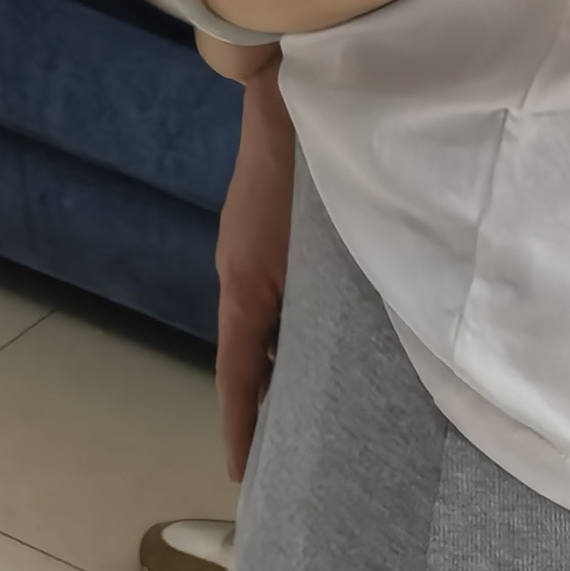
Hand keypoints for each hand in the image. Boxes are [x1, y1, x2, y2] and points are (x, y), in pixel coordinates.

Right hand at [215, 51, 295, 483]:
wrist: (287, 98)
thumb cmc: (306, 177)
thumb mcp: (318, 252)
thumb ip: (322, 306)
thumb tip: (333, 362)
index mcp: (245, 286)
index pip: (236, 374)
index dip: (238, 424)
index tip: (238, 472)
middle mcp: (238, 273)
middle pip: (245, 353)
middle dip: (260, 400)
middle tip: (285, 449)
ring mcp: (248, 249)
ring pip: (260, 323)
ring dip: (277, 361)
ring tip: (306, 402)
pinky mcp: (265, 232)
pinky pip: (271, 296)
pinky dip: (285, 328)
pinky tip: (316, 333)